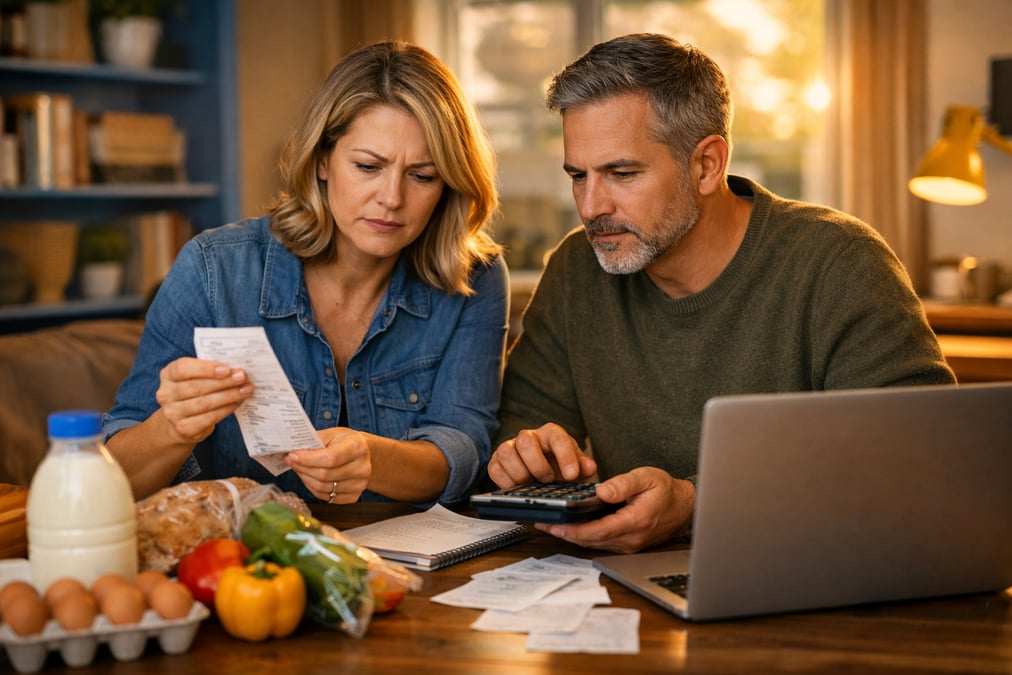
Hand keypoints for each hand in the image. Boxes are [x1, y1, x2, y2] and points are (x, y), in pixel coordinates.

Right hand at [156, 357, 251, 444]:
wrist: (179, 421)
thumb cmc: (193, 392)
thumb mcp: (194, 376)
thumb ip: (209, 370)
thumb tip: (235, 369)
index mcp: (168, 374)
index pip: (183, 369)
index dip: (206, 368)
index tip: (226, 369)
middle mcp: (166, 394)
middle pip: (197, 387)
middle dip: (224, 382)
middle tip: (242, 378)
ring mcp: (173, 413)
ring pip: (205, 403)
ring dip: (229, 396)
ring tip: (245, 390)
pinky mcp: (184, 428)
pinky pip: (209, 418)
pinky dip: (226, 410)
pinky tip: (237, 403)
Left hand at [286, 427, 370, 502]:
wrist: (363, 453)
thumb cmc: (344, 442)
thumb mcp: (331, 434)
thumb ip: (313, 442)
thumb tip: (291, 452)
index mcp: (357, 447)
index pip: (331, 458)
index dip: (308, 459)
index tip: (292, 455)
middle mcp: (362, 467)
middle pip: (325, 475)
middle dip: (303, 468)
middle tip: (291, 461)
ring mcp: (360, 484)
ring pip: (323, 488)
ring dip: (305, 479)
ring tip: (300, 469)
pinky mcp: (354, 496)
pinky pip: (326, 497)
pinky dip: (313, 488)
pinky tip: (310, 478)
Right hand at [488, 423, 596, 487]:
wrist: (541, 474)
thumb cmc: (558, 467)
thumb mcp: (575, 466)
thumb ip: (583, 466)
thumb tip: (589, 468)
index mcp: (551, 434)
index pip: (558, 438)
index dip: (565, 457)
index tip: (572, 475)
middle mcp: (528, 437)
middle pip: (526, 441)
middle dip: (538, 465)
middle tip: (548, 480)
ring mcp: (509, 448)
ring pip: (506, 453)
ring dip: (520, 473)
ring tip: (531, 486)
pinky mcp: (496, 462)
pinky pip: (494, 469)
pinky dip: (506, 482)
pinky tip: (519, 490)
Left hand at [534, 467, 694, 553]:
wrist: (685, 508)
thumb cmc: (666, 491)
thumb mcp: (647, 478)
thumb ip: (624, 484)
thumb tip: (602, 491)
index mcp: (635, 521)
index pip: (598, 530)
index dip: (574, 530)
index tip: (554, 525)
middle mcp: (630, 539)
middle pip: (591, 540)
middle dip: (564, 533)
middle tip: (541, 523)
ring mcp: (628, 544)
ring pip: (593, 543)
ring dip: (570, 536)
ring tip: (548, 524)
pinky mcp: (626, 544)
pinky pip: (600, 542)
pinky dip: (582, 535)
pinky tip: (568, 526)